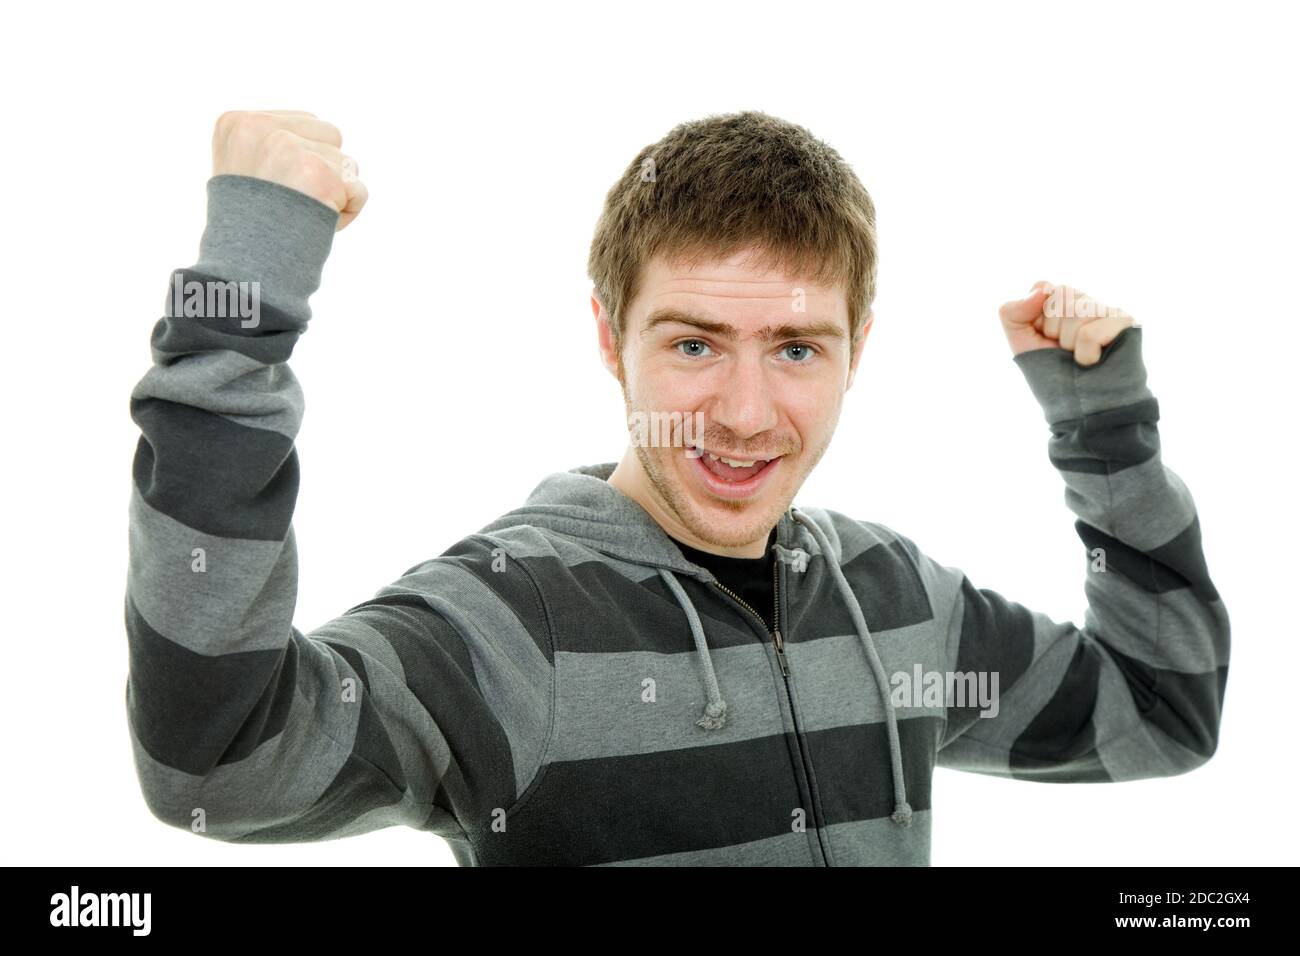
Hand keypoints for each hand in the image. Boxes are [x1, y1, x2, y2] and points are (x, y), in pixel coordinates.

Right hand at [211, 110, 367, 230]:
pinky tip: (319, 223)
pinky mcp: (322, 175)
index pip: (303, 122)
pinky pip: (358, 190)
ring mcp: (292, 149)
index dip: (303, 160)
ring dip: (336, 192)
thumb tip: (319, 136)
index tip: (281, 188)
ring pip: (347, 162)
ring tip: (303, 213)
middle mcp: (263, 129)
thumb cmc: (247, 226)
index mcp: (238, 124)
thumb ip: (271, 147)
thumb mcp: (242, 172)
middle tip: (295, 202)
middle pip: (330, 135)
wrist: (246, 264)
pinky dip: (348, 212)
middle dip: (324, 169)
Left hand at [999, 281, 1135, 365]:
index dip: (1036, 318)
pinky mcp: (1126, 323)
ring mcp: (1108, 310)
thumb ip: (1013, 311)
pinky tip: (1093, 361)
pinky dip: (1085, 355)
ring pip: (1077, 313)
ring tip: (1078, 357)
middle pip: (1060, 295)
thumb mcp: (1019, 341)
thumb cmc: (1050, 372)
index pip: (1042, 287)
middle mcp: (1086, 301)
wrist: (1079, 406)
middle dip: (1053, 330)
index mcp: (1062, 301)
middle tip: (1063, 350)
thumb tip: (1042, 289)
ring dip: (1069, 344)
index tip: (1043, 337)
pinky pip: (1090, 334)